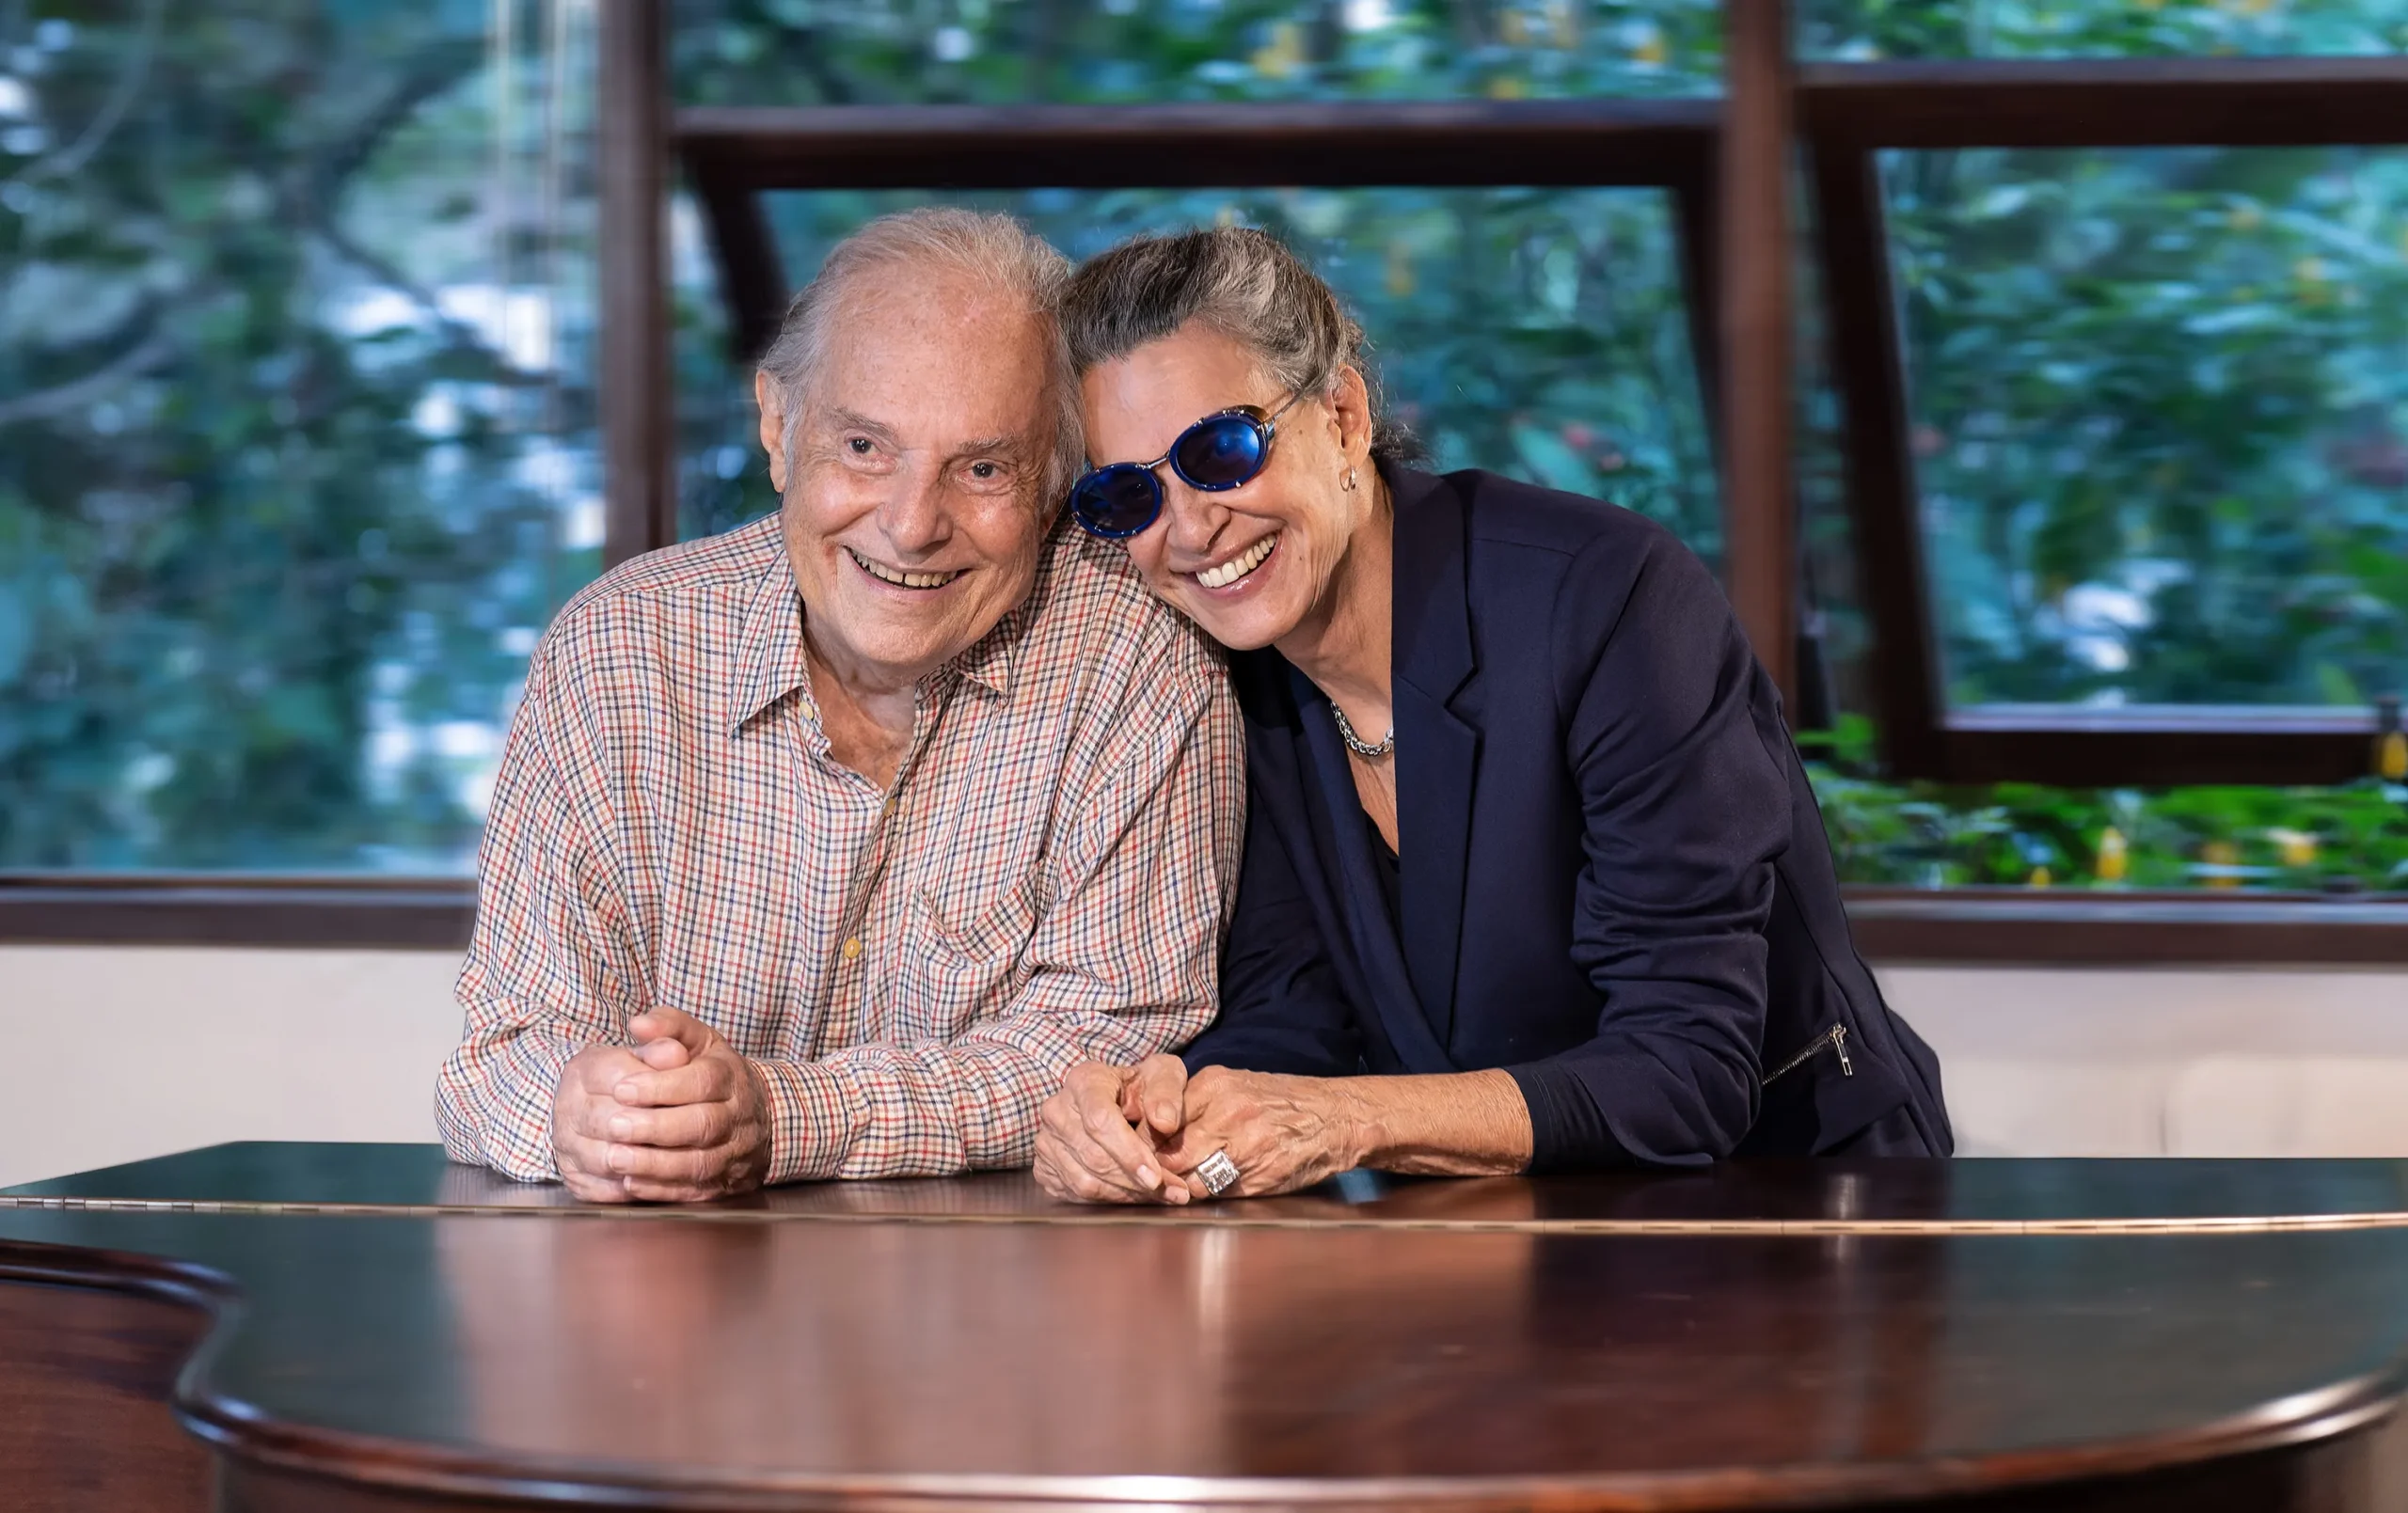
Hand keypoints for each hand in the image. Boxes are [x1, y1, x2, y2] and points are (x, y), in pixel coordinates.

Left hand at [550, 1007, 772, 1202]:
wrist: (757, 1116)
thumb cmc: (715, 1073)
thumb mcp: (699, 1041)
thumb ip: (669, 1027)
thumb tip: (640, 1024)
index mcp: (731, 1077)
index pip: (703, 1082)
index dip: (662, 1086)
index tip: (622, 1088)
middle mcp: (738, 1116)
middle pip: (703, 1125)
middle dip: (656, 1127)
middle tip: (615, 1125)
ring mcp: (734, 1153)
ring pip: (699, 1163)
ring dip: (654, 1164)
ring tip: (615, 1158)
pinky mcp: (723, 1183)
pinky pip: (695, 1191)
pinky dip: (662, 1190)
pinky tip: (632, 1183)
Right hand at [551, 1035, 689, 1203]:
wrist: (612, 1106)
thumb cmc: (644, 1075)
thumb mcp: (658, 1048)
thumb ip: (669, 1038)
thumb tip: (674, 1052)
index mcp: (585, 1067)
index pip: (616, 1075)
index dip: (654, 1086)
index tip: (689, 1093)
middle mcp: (568, 1106)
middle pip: (608, 1120)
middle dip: (653, 1126)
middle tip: (694, 1128)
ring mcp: (568, 1145)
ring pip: (605, 1158)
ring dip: (646, 1161)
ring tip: (684, 1155)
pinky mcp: (576, 1179)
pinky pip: (605, 1190)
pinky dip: (637, 1188)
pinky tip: (667, 1180)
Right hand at [1033, 1054, 1191, 1205]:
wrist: (1119, 1098)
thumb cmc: (1142, 1086)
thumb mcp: (1164, 1074)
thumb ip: (1168, 1092)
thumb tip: (1164, 1122)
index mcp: (1085, 1080)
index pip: (1100, 1121)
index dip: (1129, 1153)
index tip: (1155, 1177)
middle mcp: (1057, 1109)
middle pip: (1093, 1157)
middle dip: (1135, 1182)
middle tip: (1174, 1193)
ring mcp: (1047, 1140)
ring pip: (1084, 1181)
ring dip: (1127, 1195)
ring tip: (1161, 1195)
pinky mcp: (1044, 1166)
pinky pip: (1075, 1194)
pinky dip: (1109, 1200)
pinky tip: (1135, 1194)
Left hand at [1155, 1067, 1364, 1199]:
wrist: (1337, 1117)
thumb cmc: (1282, 1102)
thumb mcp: (1236, 1085)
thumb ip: (1196, 1105)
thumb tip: (1154, 1133)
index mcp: (1214, 1085)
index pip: (1157, 1120)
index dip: (1145, 1143)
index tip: (1142, 1153)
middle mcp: (1226, 1113)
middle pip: (1168, 1153)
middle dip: (1157, 1170)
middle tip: (1152, 1179)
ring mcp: (1244, 1146)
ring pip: (1188, 1178)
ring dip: (1180, 1187)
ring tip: (1177, 1188)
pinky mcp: (1258, 1176)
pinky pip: (1215, 1194)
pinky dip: (1206, 1196)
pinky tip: (1207, 1191)